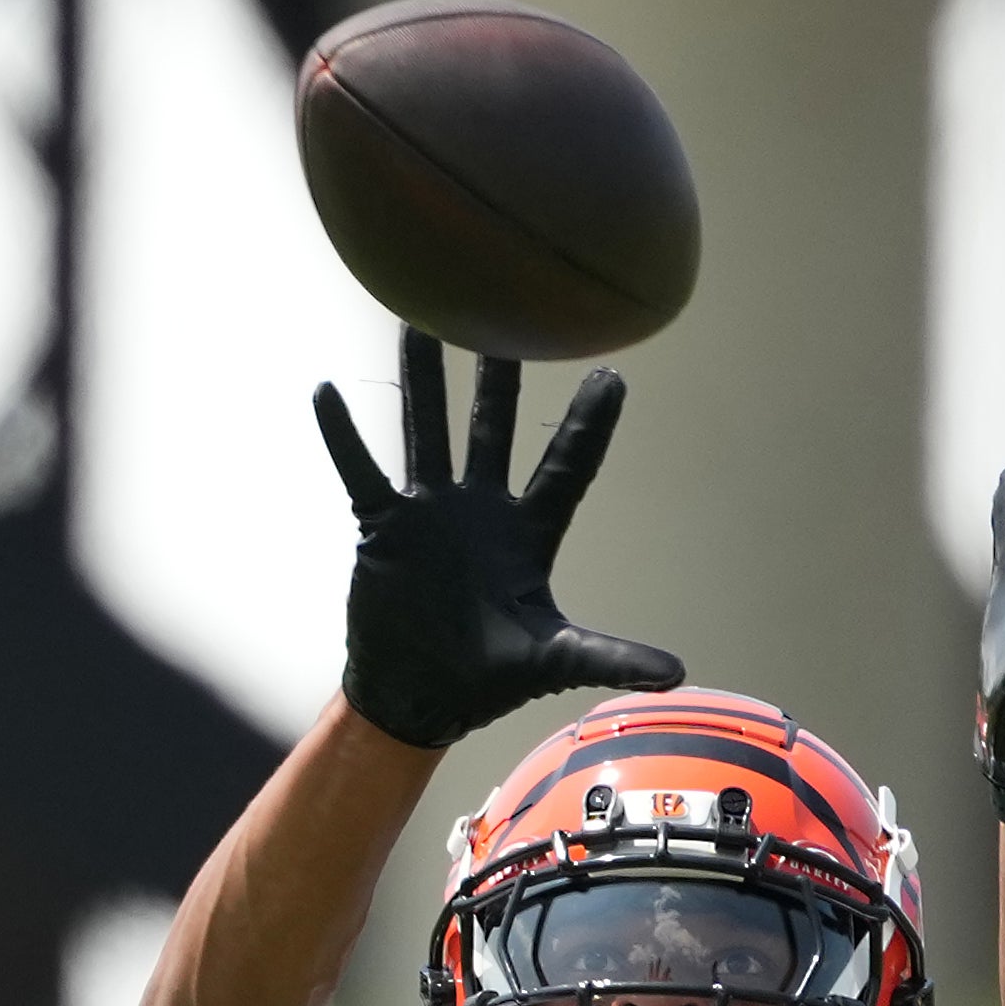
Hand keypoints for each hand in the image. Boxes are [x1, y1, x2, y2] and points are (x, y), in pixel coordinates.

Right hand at [313, 327, 681, 750]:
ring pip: (428, 430)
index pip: (567, 467)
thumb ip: (610, 658)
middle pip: (494, 427)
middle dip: (501, 374)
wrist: (418, 698)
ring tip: (417, 318)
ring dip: (423, 378)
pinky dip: (343, 435)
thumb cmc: (488, 679)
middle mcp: (482, 509)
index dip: (588, 425)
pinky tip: (327, 391)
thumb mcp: (554, 662)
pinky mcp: (384, 526)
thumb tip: (678, 675)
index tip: (612, 372)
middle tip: (511, 307)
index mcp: (530, 534)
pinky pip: (362, 471)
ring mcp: (430, 512)